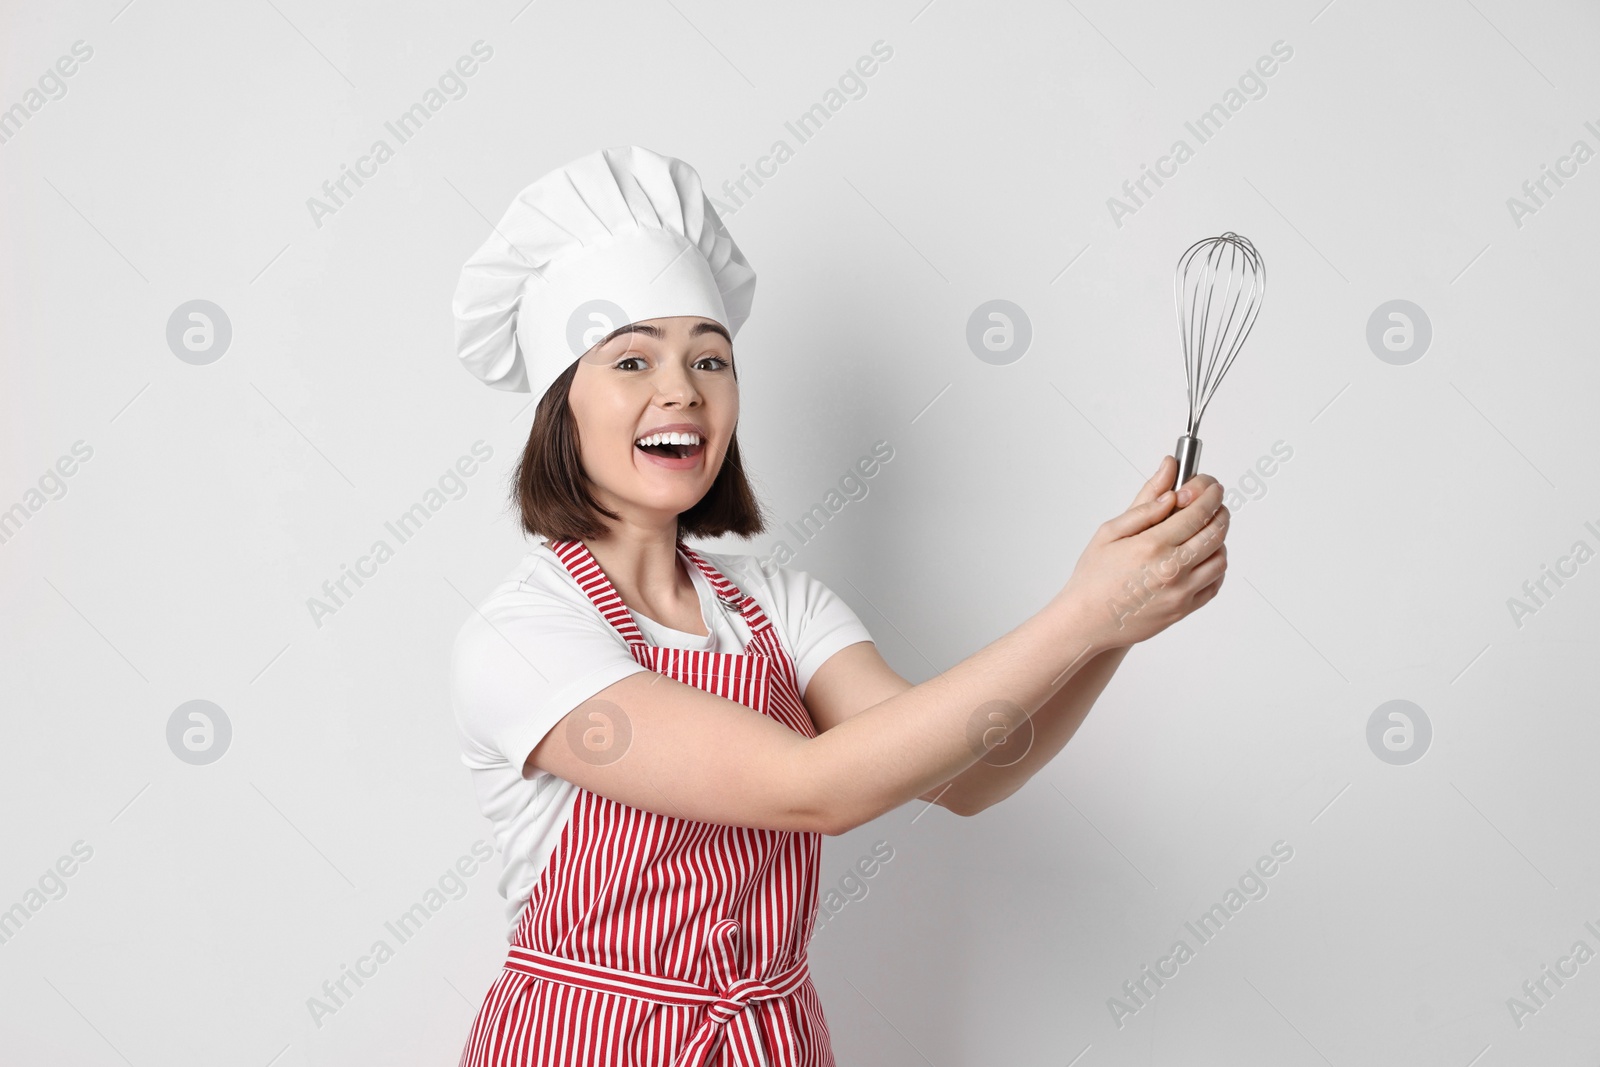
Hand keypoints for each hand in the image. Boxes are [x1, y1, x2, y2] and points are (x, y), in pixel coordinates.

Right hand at [1052, 455, 1229, 650]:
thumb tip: (1169, 481)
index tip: (1212, 487)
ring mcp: (1181, 592)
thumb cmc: (1093, 576)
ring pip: (1220, 558)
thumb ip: (1145, 505)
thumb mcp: (1110, 532)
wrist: (1087, 621)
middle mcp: (1172, 569)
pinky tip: (1202, 559)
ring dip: (1219, 540)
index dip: (1210, 495)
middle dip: (1220, 512)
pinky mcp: (1184, 609)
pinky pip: (1215, 584)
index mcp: (1152, 545)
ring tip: (1205, 533)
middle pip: (1216, 532)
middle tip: (1215, 505)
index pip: (1198, 512)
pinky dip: (1215, 567)